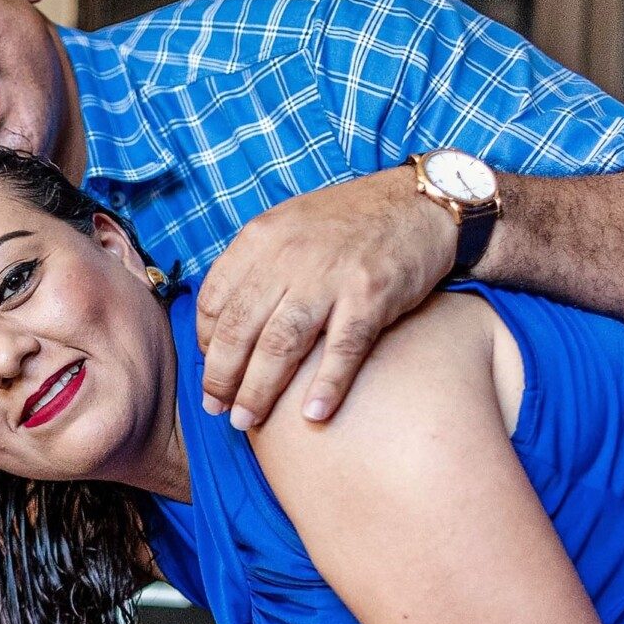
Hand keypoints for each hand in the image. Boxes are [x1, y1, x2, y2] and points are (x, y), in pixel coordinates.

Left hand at [195, 163, 458, 428]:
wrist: (418, 202)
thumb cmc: (349, 221)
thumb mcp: (288, 224)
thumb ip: (255, 265)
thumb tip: (222, 319)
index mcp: (262, 238)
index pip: (214, 298)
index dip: (205, 339)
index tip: (210, 365)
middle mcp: (289, 257)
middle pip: (240, 328)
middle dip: (222, 377)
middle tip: (216, 408)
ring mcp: (330, 277)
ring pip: (281, 345)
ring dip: (260, 390)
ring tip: (247, 421)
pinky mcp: (370, 296)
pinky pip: (343, 349)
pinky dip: (327, 385)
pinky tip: (313, 415)